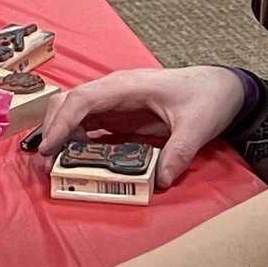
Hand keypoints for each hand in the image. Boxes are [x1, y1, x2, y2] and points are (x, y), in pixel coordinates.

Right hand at [12, 64, 247, 188]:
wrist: (221, 87)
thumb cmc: (208, 97)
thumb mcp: (198, 126)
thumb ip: (180, 152)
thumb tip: (161, 180)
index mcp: (128, 86)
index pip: (82, 99)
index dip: (61, 123)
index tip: (49, 149)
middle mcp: (114, 91)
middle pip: (67, 104)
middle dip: (51, 132)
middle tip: (46, 167)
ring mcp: (113, 103)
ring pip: (72, 114)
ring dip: (59, 138)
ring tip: (54, 168)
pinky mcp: (117, 115)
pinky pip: (86, 126)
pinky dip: (74, 142)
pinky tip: (73, 162)